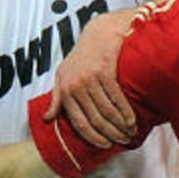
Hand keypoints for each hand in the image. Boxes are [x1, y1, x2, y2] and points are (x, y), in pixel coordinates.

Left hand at [45, 10, 137, 147]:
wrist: (99, 32)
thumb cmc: (81, 56)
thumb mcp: (63, 76)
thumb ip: (56, 99)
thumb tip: (46, 119)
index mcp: (65, 90)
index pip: (79, 122)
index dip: (92, 137)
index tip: (105, 145)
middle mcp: (76, 85)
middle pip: (94, 119)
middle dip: (110, 134)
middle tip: (122, 141)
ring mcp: (90, 78)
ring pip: (106, 110)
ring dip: (120, 125)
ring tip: (129, 133)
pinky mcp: (106, 71)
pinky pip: (117, 98)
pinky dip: (125, 112)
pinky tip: (132, 120)